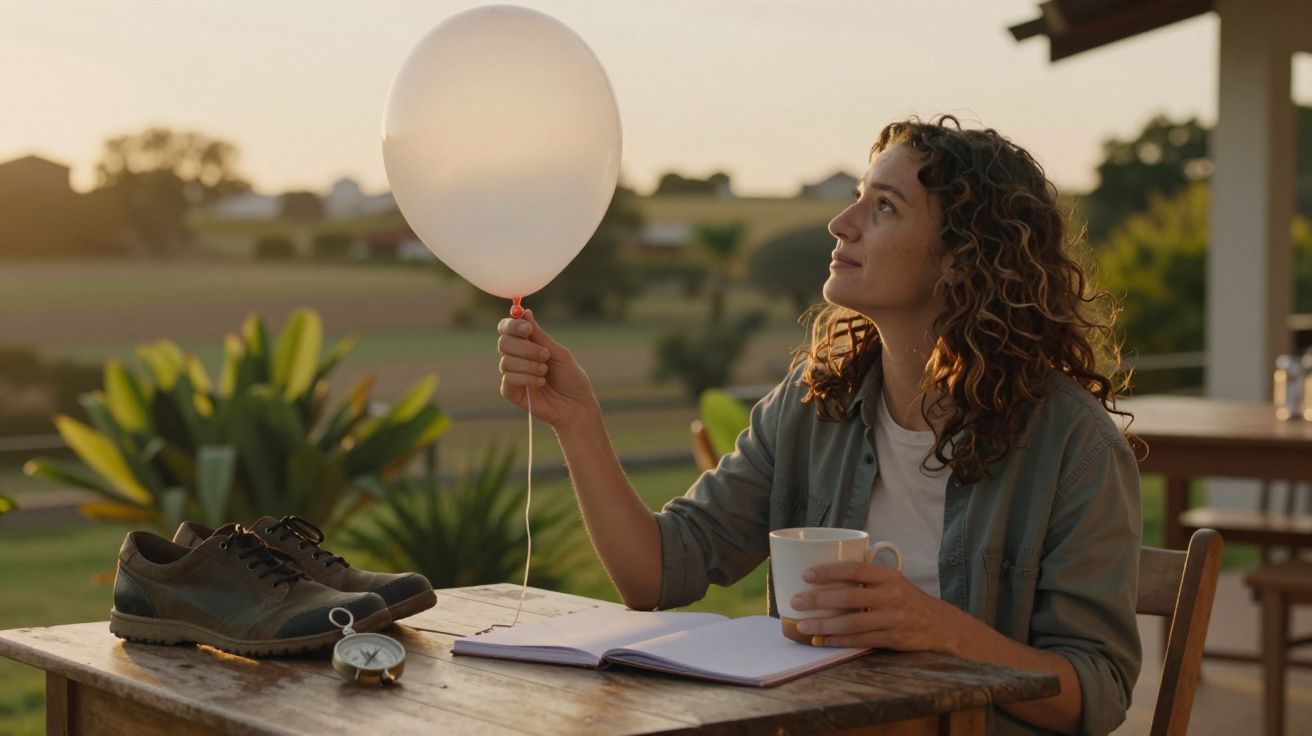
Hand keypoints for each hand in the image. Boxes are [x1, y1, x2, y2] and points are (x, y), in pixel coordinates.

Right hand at [496, 309, 599, 429]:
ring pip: (505, 362)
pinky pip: (508, 379)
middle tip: (545, 355)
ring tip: (545, 371)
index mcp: (527, 344)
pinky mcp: (512, 393)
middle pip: (503, 343)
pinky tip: (541, 382)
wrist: (577, 405)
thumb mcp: (559, 353)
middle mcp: (517, 358)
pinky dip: (526, 379)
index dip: (513, 326)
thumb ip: (540, 335)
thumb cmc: (571, 378)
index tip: (528, 329)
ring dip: (529, 364)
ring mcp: (513, 375)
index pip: (507, 329)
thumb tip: (524, 312)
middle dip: (524, 347)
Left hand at [788, 561, 961, 652]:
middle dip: (818, 600)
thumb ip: (867, 578)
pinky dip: (840, 640)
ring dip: (824, 625)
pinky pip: (861, 640)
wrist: (940, 624)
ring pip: (852, 623)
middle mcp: (891, 595)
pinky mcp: (894, 639)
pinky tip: (823, 640)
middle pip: (848, 598)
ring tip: (803, 625)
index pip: (854, 570)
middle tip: (796, 601)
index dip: (829, 571)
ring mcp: (893, 619)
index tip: (806, 575)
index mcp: (888, 576)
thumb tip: (826, 575)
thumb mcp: (893, 581)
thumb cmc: (907, 600)